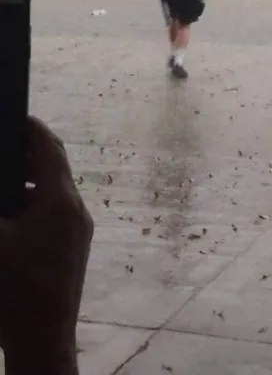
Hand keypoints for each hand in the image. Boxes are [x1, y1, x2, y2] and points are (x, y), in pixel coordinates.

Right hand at [0, 118, 93, 373]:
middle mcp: (76, 209)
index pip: (48, 147)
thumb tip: (6, 187)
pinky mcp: (74, 249)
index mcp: (59, 200)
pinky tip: (12, 215)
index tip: (15, 116)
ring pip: (54, 191)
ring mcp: (78, 231)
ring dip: (29, 180)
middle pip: (53, 167)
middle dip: (27, 154)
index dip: (30, 128)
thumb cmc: (15, 290)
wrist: (43, 342)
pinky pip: (56, 212)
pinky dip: (35, 203)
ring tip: (5, 178)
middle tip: (5, 145)